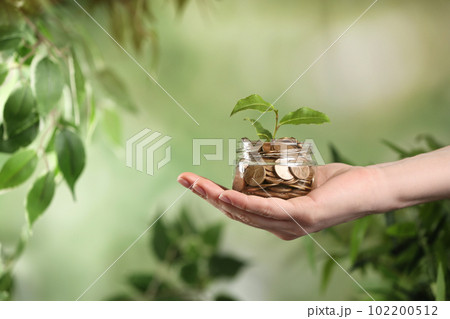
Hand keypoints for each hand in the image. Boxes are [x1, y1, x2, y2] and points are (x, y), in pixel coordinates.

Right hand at [177, 164, 389, 239]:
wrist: (370, 188)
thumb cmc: (338, 183)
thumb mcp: (300, 179)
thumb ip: (280, 178)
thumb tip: (259, 164)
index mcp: (277, 221)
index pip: (238, 210)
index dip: (214, 196)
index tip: (193, 180)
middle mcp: (280, 228)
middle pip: (235, 213)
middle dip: (206, 195)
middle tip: (184, 178)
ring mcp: (291, 226)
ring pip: (246, 213)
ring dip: (218, 198)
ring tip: (197, 183)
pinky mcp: (303, 218)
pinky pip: (268, 211)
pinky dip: (245, 203)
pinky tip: (228, 195)